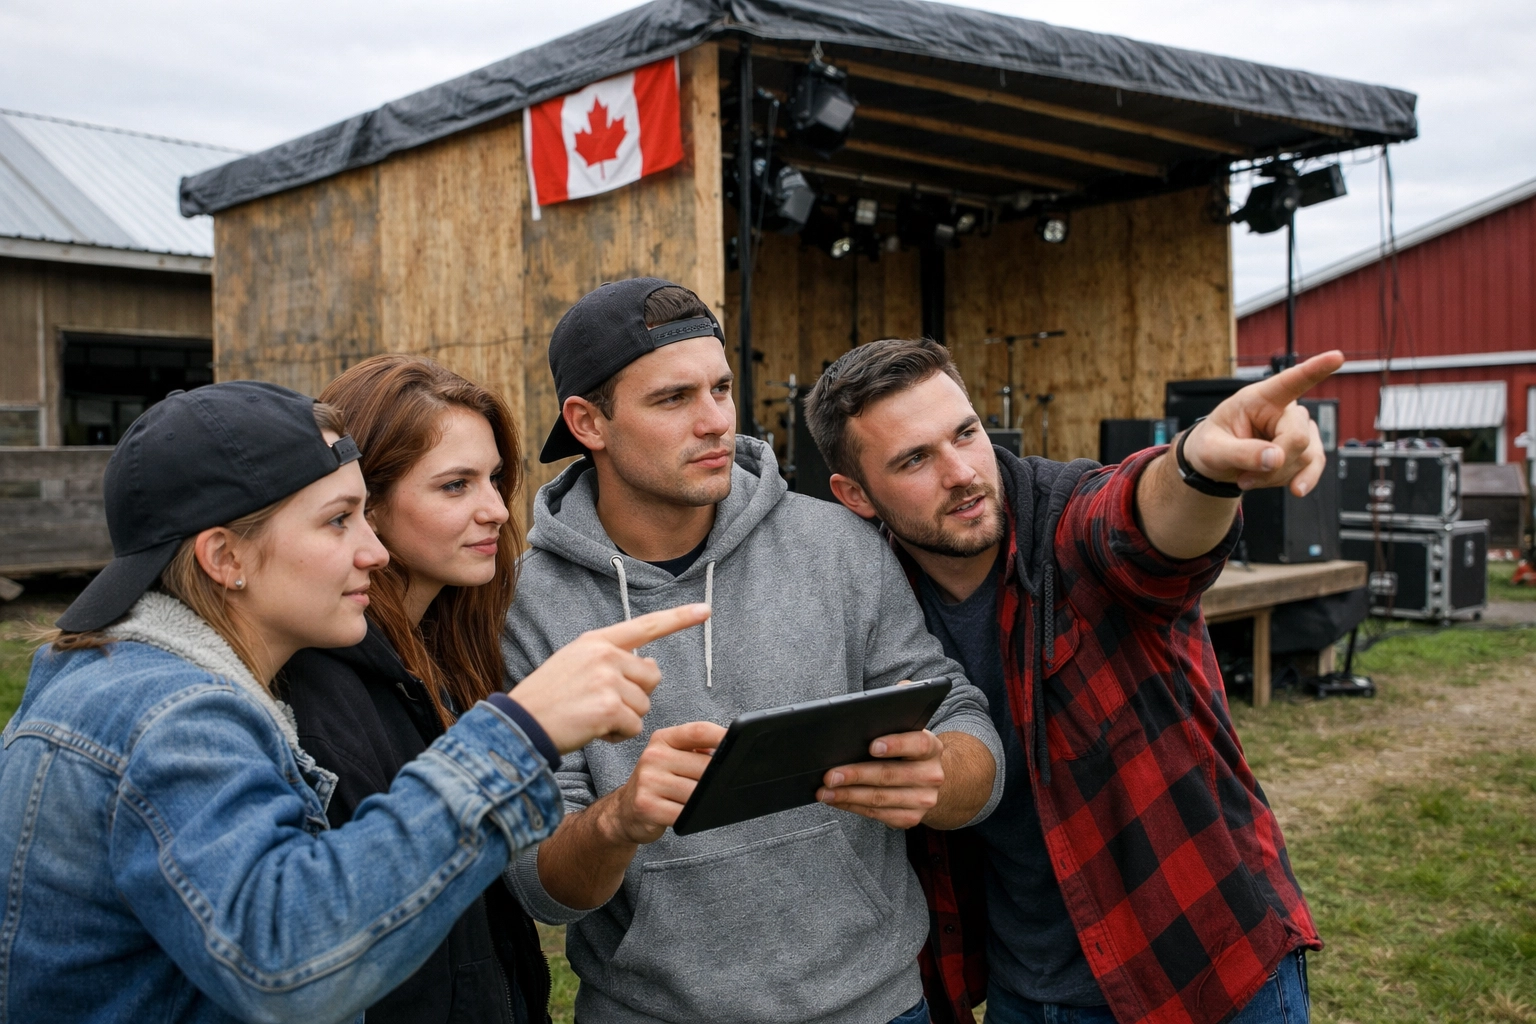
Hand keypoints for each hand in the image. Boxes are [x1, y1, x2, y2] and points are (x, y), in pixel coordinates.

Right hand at [511, 604, 709, 752]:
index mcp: (596, 641)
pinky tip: (594, 731)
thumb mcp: (575, 664)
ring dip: (624, 719)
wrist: (520, 726)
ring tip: (592, 718)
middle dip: (636, 696)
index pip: (646, 625)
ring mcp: (607, 679)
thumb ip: (612, 660)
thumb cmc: (548, 700)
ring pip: (644, 705)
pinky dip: (618, 735)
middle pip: (651, 677)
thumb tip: (652, 667)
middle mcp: (604, 655)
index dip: (679, 618)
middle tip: (604, 705)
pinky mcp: (609, 707)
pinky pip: (634, 726)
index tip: (705, 610)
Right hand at [600, 721, 726, 844]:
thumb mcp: (671, 758)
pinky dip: (693, 817)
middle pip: (703, 766)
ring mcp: (649, 781)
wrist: (624, 811)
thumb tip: (731, 753)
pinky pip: (683, 813)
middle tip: (722, 786)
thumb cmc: (656, 783)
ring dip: (705, 801)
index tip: (740, 743)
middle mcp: (653, 756)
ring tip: (704, 802)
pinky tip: (692, 815)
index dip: (722, 736)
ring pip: (696, 792)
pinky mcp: (647, 806)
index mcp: (663, 739)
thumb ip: (698, 751)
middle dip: (716, 779)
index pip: (698, 731)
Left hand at [816, 729, 944, 829]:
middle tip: (830, 776)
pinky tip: (837, 801)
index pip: (917, 744)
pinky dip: (852, 806)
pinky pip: (876, 814)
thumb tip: (848, 739)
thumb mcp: (905, 738)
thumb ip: (887, 735)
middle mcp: (931, 775)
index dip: (895, 745)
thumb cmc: (906, 753)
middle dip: (855, 775)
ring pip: (879, 798)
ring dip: (847, 796)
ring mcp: (923, 800)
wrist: (927, 781)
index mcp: (931, 748)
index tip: (872, 746)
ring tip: (825, 792)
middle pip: (889, 775)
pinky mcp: (911, 818)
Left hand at [1182, 350, 1344, 496]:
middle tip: (1244, 476)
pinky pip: (1314, 467)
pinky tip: (1291, 487)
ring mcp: (1299, 428)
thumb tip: (1277, 459)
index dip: (1315, 369)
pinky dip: (1298, 481)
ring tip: (1249, 476)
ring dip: (1277, 477)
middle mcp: (1284, 410)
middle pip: (1298, 438)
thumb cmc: (1211, 446)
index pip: (1289, 381)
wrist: (1216, 464)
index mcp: (1259, 398)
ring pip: (1306, 457)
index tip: (1336, 357)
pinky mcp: (1307, 449)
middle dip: (1273, 465)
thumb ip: (1241, 453)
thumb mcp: (1212, 451)